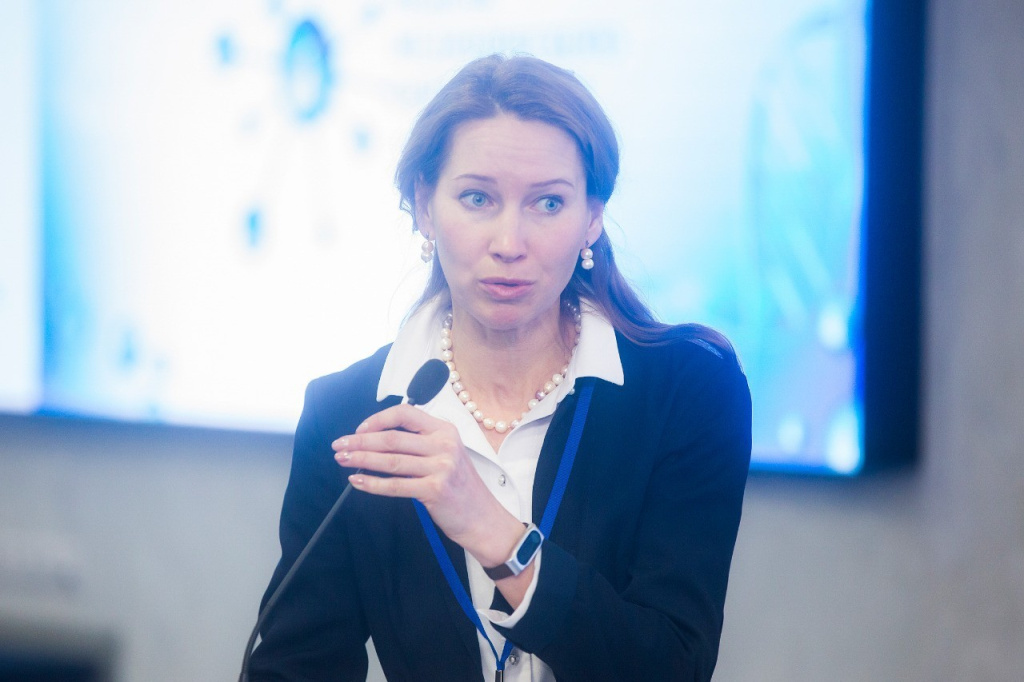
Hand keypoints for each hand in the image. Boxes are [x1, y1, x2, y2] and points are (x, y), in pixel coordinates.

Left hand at [332, 405, 523, 568]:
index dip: (378, 419)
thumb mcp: (448, 455)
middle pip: (392, 438)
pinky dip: (372, 483)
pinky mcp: (434, 490)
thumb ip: (421, 443)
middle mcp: (444, 445)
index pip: (406, 414)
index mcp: (445, 430)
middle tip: (339, 445)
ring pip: (390, 460)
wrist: (484, 518)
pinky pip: (395, 485)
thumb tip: (378, 440)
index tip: (359, 429)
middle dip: (360, 441)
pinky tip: (357, 481)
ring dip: (361, 459)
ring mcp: (441, 467)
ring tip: (343, 460)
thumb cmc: (461, 488)